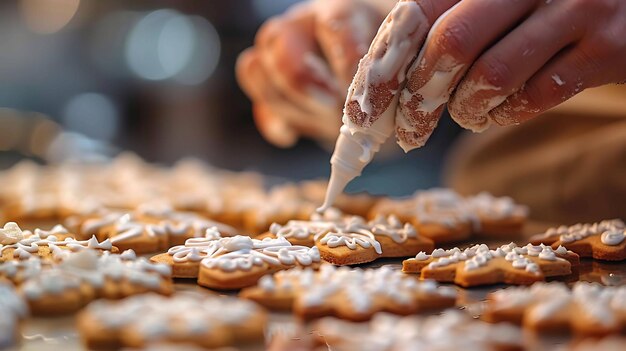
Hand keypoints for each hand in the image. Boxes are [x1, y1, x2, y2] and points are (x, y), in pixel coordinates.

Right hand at [237, 0, 392, 146]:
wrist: (371, 85)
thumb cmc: (387, 68)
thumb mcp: (396, 63)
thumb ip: (390, 74)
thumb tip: (383, 101)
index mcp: (339, 12)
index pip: (334, 23)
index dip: (347, 58)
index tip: (363, 91)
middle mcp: (301, 27)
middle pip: (278, 40)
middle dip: (302, 81)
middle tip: (331, 108)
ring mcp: (277, 57)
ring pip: (257, 70)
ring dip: (291, 105)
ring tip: (324, 123)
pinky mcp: (270, 91)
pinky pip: (258, 104)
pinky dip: (275, 124)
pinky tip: (294, 135)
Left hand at [397, 0, 625, 148]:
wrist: (624, 1)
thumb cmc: (541, 4)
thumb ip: (442, 22)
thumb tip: (378, 82)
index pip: (418, 14)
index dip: (385, 65)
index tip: (364, 109)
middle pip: (451, 44)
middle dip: (419, 99)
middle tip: (408, 130)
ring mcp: (576, 9)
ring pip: (492, 75)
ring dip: (465, 110)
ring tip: (464, 115)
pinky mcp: (607, 49)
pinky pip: (537, 95)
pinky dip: (505, 114)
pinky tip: (498, 111)